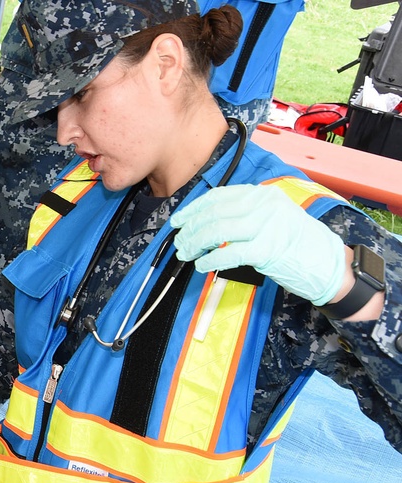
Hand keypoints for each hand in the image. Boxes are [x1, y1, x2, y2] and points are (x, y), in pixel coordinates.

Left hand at [172, 184, 345, 304]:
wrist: (326, 262)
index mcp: (263, 194)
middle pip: (214, 213)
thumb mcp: (271, 216)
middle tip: (179, 243)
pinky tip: (202, 265)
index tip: (178, 220)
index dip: (193, 209)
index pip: (218, 196)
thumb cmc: (295, 242)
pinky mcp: (268, 250)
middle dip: (190, 229)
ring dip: (195, 244)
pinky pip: (229, 253)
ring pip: (218, 231)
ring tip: (186, 254)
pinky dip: (211, 260)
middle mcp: (265, 205)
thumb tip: (204, 221)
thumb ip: (243, 214)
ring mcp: (267, 226)